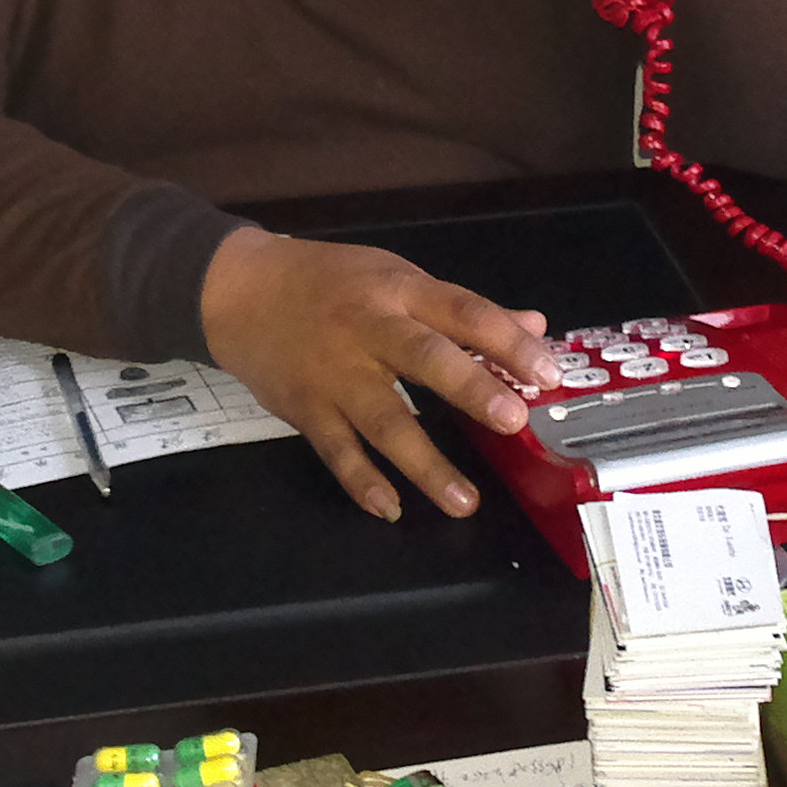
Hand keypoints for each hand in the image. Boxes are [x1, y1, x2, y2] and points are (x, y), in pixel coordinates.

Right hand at [199, 227, 560, 519]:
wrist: (239, 291)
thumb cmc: (331, 284)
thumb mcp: (396, 278)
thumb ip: (464, 310)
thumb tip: (535, 327)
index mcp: (400, 291)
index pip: (463, 312)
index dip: (506, 341)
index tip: (547, 372)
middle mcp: (369, 329)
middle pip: (424, 358)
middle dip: (469, 388)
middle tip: (512, 420)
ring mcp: (335, 373)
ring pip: (384, 419)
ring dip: (425, 463)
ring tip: (464, 501)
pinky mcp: (305, 407)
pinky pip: (336, 450)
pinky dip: (362, 481)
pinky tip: (391, 509)